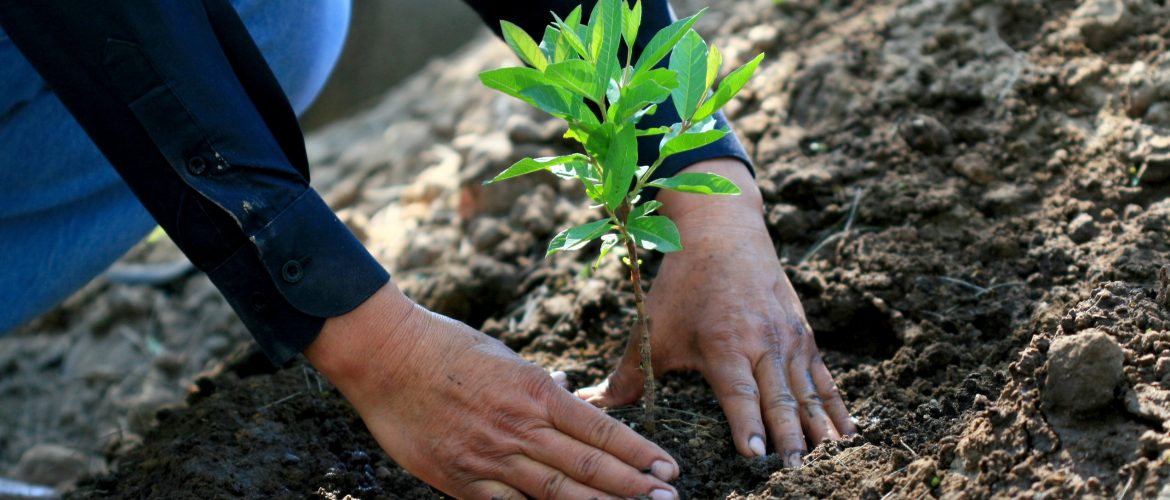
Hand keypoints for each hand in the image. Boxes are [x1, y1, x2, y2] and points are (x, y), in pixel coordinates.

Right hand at [305, 283, 680, 498]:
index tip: (669, 468)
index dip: (638, 452)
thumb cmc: (447, 348)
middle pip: (588, 466)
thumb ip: (540, 386)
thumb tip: (571, 394)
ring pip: (557, 492)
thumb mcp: (506, 357)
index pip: (600, 429)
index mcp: (536, 391)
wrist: (386, 355)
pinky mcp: (461, 480)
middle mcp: (520, 427)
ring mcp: (490, 458)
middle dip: (634, 487)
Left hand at [577, 159, 855, 466]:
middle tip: (796, 470)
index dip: (748, 424)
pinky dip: (836, 406)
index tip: (757, 455)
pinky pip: (823, 377)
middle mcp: (762, 342)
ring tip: (830, 460)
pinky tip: (847, 433)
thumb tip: (593, 405)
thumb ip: (629, 373)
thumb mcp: (654, 326)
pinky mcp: (803, 335)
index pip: (739, 393)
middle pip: (780, 397)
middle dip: (789, 436)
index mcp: (724, 343)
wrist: (724, 232)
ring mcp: (788, 338)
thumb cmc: (684, 285)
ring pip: (807, 391)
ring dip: (819, 427)